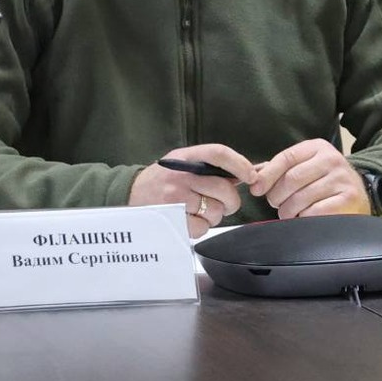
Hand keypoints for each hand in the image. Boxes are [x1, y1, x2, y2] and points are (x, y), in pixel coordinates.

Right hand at [129, 143, 254, 236]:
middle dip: (230, 201)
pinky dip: (201, 227)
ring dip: (214, 215)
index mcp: (185, 157)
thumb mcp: (183, 163)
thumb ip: (211, 166)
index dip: (240, 164)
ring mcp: (175, 197)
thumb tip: (248, 174)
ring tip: (199, 210)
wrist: (130, 193)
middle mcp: (181, 175)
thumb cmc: (163, 179)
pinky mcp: (172, 218)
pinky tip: (189, 220)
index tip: (251, 176)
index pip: (218, 153)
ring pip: (216, 211)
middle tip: (223, 203)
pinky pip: (203, 227)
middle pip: (224, 189)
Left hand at [251, 138, 369, 218]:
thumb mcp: (305, 167)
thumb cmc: (324, 182)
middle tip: (277, 204)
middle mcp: (332, 160)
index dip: (267, 175)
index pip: (286, 158)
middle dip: (277, 196)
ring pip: (300, 198)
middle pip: (291, 179)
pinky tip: (305, 217)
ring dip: (288, 211)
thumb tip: (251, 176)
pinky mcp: (348, 199)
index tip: (256, 189)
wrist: (359, 195)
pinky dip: (304, 218)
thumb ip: (279, 169)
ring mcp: (342, 179)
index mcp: (318, 148)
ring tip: (291, 212)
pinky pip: (314, 212)